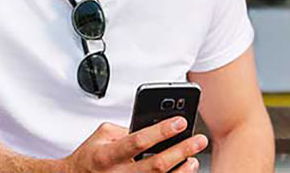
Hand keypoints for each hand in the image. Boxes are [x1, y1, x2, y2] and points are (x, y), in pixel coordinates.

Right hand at [62, 116, 207, 172]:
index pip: (138, 141)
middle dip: (180, 151)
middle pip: (155, 165)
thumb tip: (155, 127)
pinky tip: (182, 171)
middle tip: (198, 140)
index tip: (180, 122)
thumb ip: (126, 130)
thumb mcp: (102, 135)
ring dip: (181, 170)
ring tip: (193, 158)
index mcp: (107, 155)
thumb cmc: (91, 156)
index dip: (162, 131)